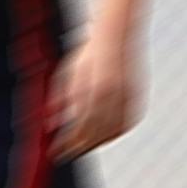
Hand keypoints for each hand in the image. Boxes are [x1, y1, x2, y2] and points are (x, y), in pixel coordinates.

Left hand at [53, 32, 143, 157]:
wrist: (117, 36)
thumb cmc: (89, 54)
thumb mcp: (68, 75)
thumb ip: (59, 101)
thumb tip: (50, 125)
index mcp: (94, 90)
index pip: (79, 128)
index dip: (66, 142)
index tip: (54, 151)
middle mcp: (113, 97)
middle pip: (94, 134)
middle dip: (78, 146)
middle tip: (65, 152)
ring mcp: (127, 99)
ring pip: (111, 133)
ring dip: (95, 143)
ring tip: (82, 146)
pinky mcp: (136, 99)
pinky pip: (125, 125)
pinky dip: (112, 134)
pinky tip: (102, 137)